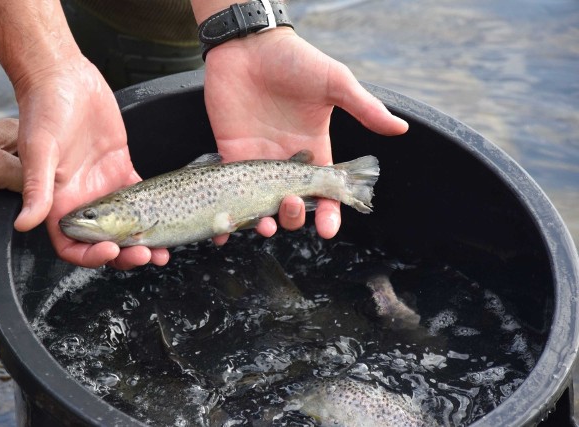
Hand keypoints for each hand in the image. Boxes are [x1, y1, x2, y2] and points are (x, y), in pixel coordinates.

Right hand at [11, 56, 170, 268]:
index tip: (110, 251)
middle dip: (125, 254)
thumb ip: (37, 188)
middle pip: (104, 242)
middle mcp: (82, 199)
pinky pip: (140, 198)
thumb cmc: (44, 110)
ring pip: (126, 226)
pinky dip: (154, 213)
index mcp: (58, 201)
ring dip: (144, 241)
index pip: (71, 245)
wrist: (64, 78)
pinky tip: (168, 220)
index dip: (90, 256)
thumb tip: (25, 223)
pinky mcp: (121, 170)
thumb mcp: (40, 150)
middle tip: (147, 255)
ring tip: (163, 251)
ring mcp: (103, 187)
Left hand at [203, 28, 407, 242]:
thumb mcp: (335, 82)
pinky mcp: (230, 156)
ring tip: (266, 224)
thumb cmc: (294, 60)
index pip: (325, 192)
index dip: (330, 213)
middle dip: (296, 217)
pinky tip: (226, 228)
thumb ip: (365, 108)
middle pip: (295, 205)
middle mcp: (286, 161)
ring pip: (263, 206)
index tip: (328, 229)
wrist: (248, 45)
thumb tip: (400, 129)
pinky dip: (228, 216)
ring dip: (266, 223)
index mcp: (315, 149)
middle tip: (292, 204)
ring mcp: (257, 161)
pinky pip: (228, 193)